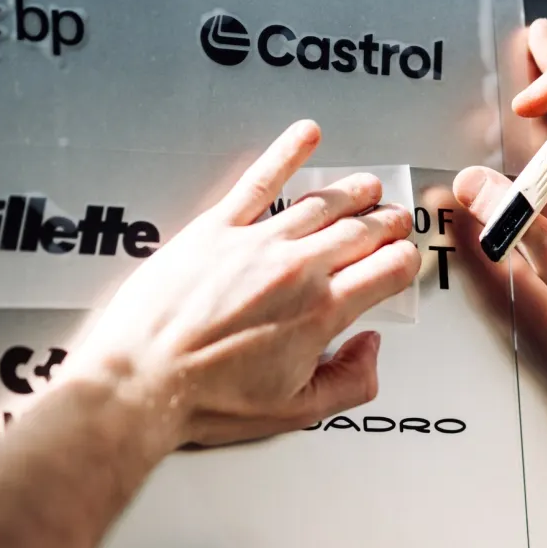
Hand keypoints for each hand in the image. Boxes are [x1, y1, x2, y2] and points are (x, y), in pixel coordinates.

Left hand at [64, 120, 419, 452]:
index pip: (387, 271)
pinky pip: (261, 180)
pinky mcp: (216, 228)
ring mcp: (256, 243)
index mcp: (322, 313)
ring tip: (366, 187)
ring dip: (353, 191)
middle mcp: (296, 270)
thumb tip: (370, 351)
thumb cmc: (207, 399)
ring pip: (322, 203)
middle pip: (361, 231)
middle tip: (394, 219)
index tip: (404, 260)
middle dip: (387, 223)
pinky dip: (287, 153)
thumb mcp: (295, 410)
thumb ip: (349, 382)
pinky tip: (305, 137)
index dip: (404, 262)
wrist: (142, 381)